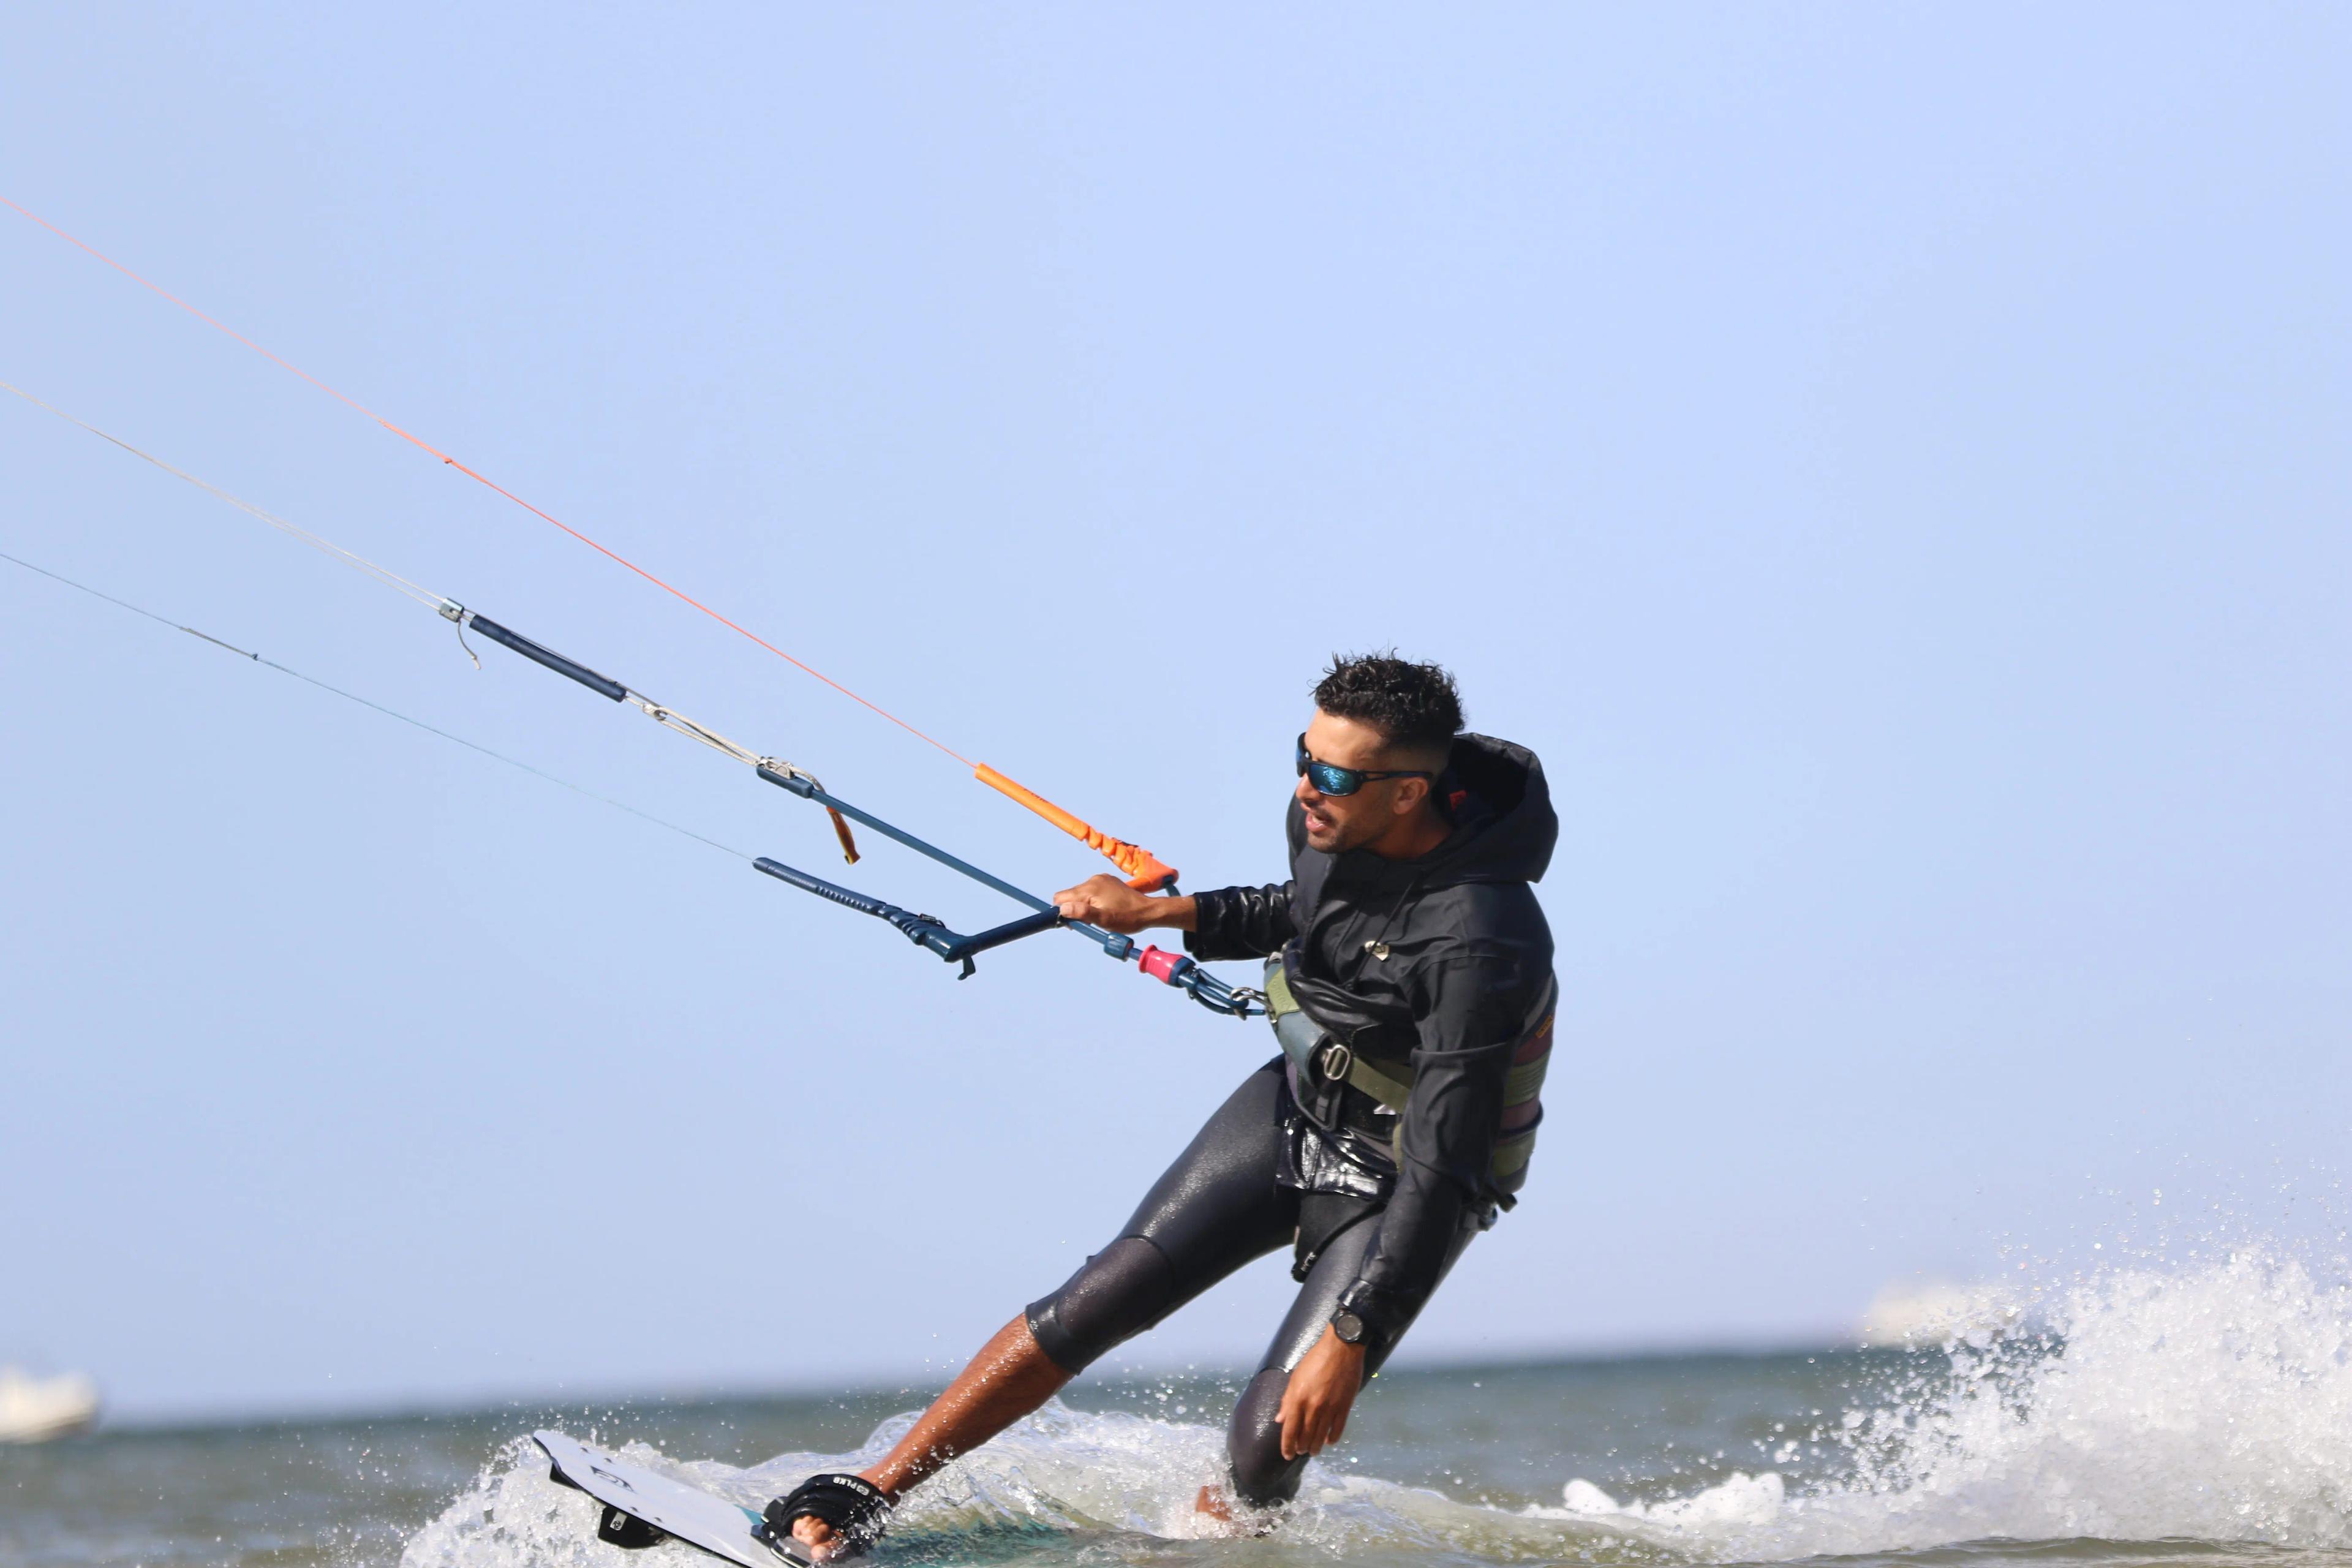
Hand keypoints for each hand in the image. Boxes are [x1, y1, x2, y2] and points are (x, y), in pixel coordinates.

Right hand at [1053, 874, 1192, 934]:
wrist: (1148, 910)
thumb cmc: (1128, 918)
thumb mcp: (1104, 920)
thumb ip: (1082, 913)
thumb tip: (1063, 908)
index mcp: (1090, 888)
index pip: (1061, 897)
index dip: (1063, 912)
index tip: (1075, 923)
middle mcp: (1093, 880)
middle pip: (1071, 895)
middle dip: (1075, 910)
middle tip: (1090, 923)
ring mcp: (1101, 879)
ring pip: (1081, 894)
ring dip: (1085, 906)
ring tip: (1100, 916)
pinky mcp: (1108, 882)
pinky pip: (1092, 891)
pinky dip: (1093, 901)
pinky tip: (1105, 909)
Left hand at [1277, 1325, 1365, 1460]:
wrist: (1341, 1348)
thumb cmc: (1315, 1359)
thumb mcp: (1295, 1377)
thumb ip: (1287, 1400)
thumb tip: (1280, 1419)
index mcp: (1298, 1398)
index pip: (1289, 1430)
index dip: (1287, 1445)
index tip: (1287, 1454)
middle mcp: (1313, 1407)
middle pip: (1305, 1436)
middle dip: (1301, 1448)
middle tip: (1300, 1451)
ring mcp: (1330, 1408)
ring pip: (1321, 1436)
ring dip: (1315, 1447)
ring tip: (1313, 1451)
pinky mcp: (1344, 1407)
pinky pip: (1337, 1429)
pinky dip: (1332, 1438)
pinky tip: (1329, 1441)